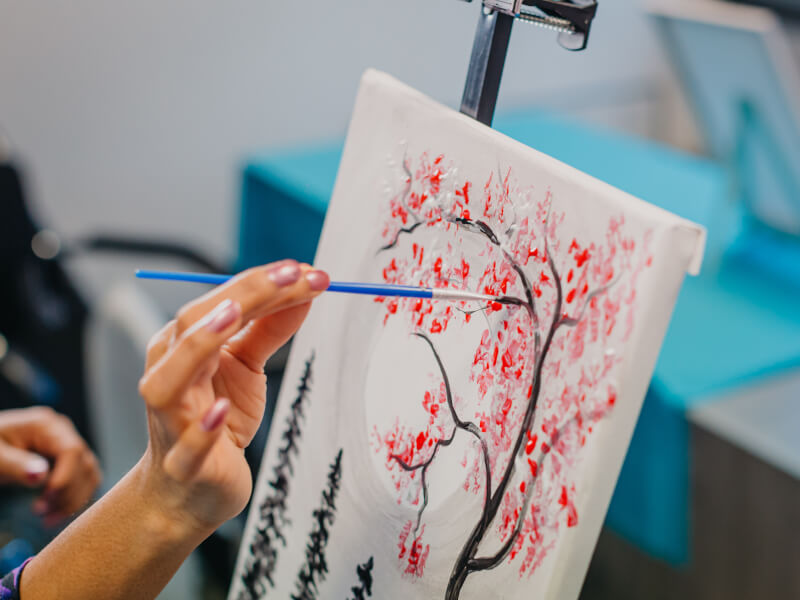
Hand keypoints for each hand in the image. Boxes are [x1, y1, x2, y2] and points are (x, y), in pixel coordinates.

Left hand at [0, 407, 101, 525]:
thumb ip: (16, 464)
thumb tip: (41, 475)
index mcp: (46, 425)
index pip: (72, 450)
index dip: (66, 477)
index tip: (47, 499)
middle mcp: (63, 433)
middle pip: (84, 464)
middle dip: (67, 493)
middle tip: (41, 513)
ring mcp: (67, 446)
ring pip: (88, 475)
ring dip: (73, 500)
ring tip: (47, 518)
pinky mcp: (67, 462)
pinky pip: (82, 482)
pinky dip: (73, 500)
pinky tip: (55, 515)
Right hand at [136, 260, 328, 535]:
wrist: (191, 491)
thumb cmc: (218, 420)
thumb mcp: (247, 368)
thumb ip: (269, 328)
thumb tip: (305, 288)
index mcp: (182, 346)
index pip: (220, 302)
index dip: (262, 281)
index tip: (306, 270)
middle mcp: (168, 374)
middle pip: (195, 325)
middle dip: (245, 295)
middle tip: (295, 276)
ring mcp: (171, 421)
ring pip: (171, 379)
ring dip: (201, 344)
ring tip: (236, 315)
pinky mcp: (184, 464)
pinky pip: (188, 446)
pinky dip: (202, 429)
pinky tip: (221, 411)